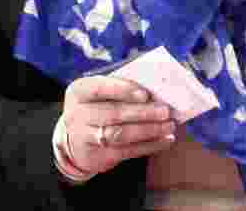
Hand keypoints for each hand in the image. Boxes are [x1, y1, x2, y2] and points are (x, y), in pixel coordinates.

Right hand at [60, 75, 175, 175]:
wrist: (76, 141)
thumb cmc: (96, 108)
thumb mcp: (99, 95)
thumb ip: (120, 89)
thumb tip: (155, 91)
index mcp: (78, 91)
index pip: (98, 88)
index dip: (122, 90)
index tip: (145, 94)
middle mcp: (77, 114)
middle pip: (112, 113)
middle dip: (142, 112)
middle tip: (165, 111)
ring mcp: (85, 137)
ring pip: (120, 134)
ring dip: (149, 130)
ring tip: (169, 126)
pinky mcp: (97, 157)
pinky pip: (127, 151)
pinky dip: (149, 145)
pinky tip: (165, 140)